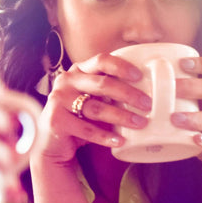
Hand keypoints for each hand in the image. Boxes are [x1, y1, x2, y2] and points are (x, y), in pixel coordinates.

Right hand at [39, 53, 153, 162]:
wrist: (53, 142)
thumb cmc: (79, 117)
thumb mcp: (93, 99)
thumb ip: (110, 92)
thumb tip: (146, 93)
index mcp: (78, 70)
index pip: (101, 60)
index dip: (121, 66)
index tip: (140, 76)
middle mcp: (66, 81)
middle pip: (102, 84)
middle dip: (128, 94)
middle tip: (148, 104)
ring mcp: (58, 99)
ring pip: (96, 108)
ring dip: (121, 117)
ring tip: (140, 123)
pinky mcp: (56, 120)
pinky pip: (87, 129)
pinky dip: (106, 136)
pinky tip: (121, 141)